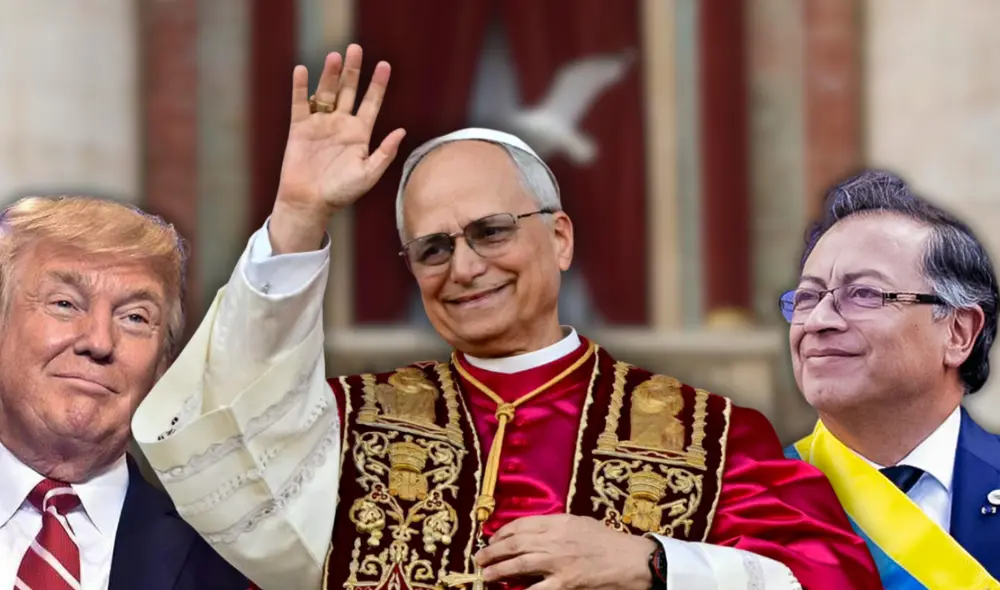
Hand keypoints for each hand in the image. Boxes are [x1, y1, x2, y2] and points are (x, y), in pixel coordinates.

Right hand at [271, 43, 405, 252]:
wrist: (310, 203)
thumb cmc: (341, 193)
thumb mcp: (368, 174)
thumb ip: (384, 153)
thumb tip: (401, 131)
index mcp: (360, 134)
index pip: (371, 103)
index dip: (378, 84)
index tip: (384, 65)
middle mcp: (341, 124)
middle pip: (348, 90)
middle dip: (352, 70)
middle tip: (355, 48)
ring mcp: (320, 124)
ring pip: (326, 92)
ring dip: (330, 74)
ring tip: (335, 56)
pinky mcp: (299, 128)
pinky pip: (299, 103)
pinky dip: (300, 87)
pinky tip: (302, 70)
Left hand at [475, 515, 656, 589]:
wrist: (632, 560)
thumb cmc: (608, 541)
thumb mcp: (580, 523)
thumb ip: (557, 526)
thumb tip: (533, 532)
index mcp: (559, 522)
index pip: (521, 525)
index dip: (501, 533)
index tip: (492, 539)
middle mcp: (555, 540)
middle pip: (514, 544)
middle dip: (492, 552)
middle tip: (480, 559)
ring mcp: (558, 563)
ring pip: (518, 565)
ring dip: (497, 570)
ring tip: (486, 575)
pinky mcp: (565, 583)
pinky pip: (535, 589)